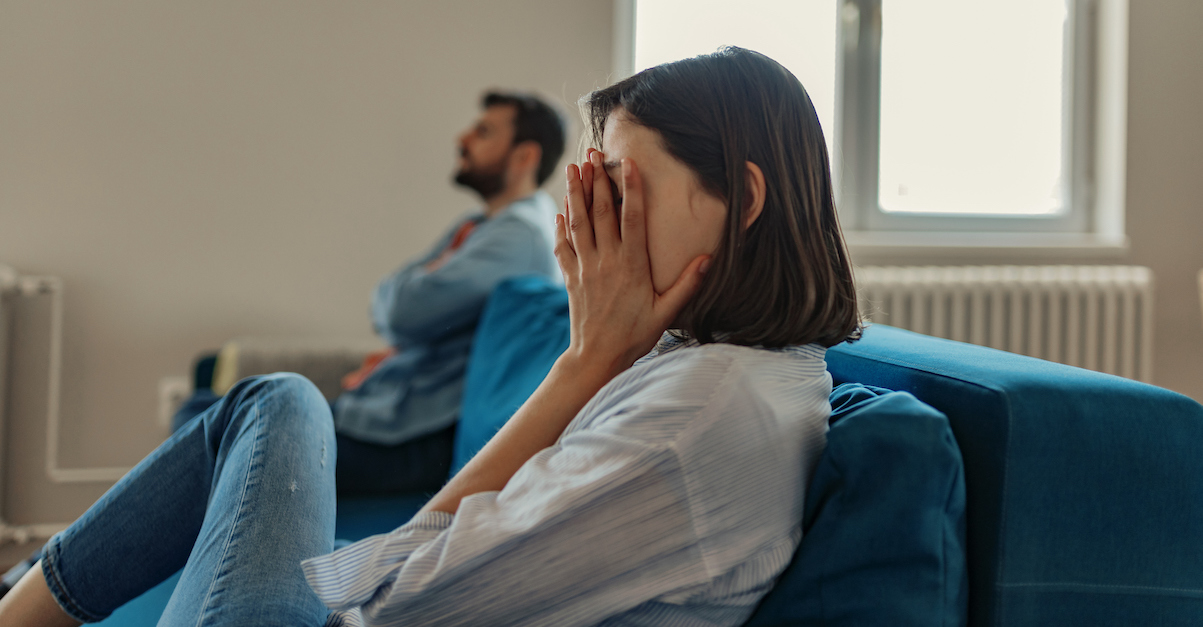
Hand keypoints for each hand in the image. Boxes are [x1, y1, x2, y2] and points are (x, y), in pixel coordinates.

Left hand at [555, 150, 709, 379]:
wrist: (597, 358)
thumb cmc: (635, 336)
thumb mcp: (666, 313)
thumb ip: (687, 284)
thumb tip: (708, 258)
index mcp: (632, 265)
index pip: (632, 218)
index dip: (630, 188)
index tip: (627, 163)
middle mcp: (606, 261)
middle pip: (600, 212)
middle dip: (596, 180)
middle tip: (592, 154)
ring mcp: (586, 268)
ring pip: (578, 223)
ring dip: (575, 193)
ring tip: (573, 168)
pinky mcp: (571, 278)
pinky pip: (563, 246)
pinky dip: (561, 226)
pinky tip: (561, 210)